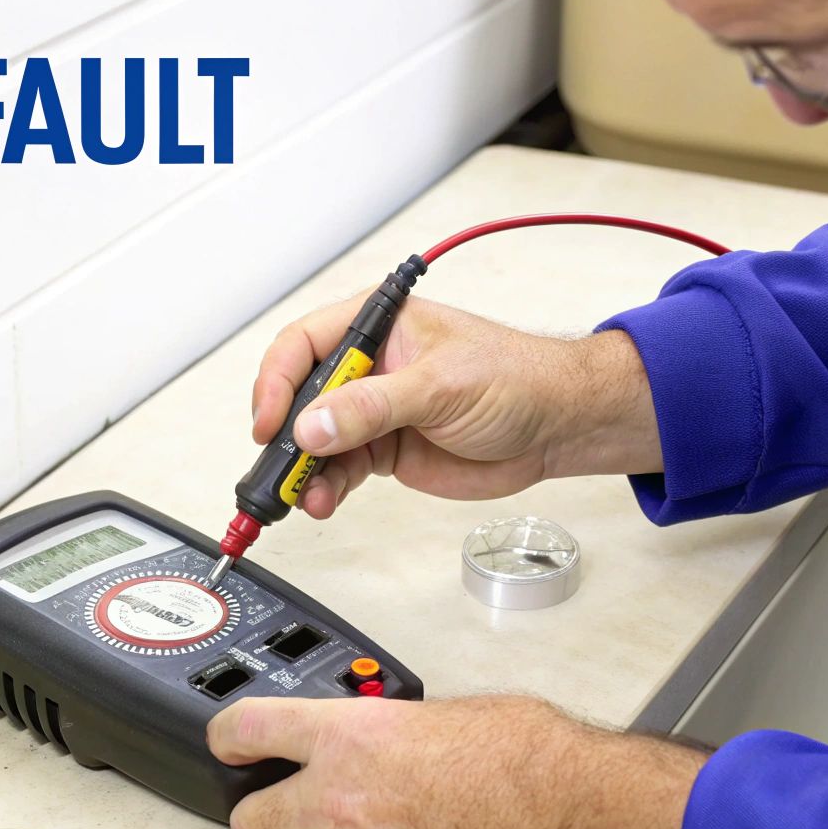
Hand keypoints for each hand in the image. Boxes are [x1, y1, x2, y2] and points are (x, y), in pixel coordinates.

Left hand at [207, 694, 702, 828]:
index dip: (225, 736)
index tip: (223, 741)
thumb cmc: (519, 751)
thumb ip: (382, 724)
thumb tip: (371, 730)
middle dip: (257, 811)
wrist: (561, 808)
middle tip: (275, 803)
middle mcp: (340, 792)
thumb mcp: (434, 711)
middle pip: (250, 817)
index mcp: (349, 731)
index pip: (248, 728)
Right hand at [250, 293, 661, 518]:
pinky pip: (339, 469)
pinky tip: (324, 501)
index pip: (304, 346)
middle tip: (279, 469)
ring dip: (305, 470)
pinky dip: (326, 488)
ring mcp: (374, 411)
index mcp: (378, 327)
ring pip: (315, 440)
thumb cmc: (516, 379)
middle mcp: (368, 368)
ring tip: (307, 495)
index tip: (270, 422)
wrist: (557, 427)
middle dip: (285, 435)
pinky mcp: (385, 449)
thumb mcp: (439, 386)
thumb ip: (372, 407)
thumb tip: (312, 425)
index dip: (277, 382)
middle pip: (300, 396)